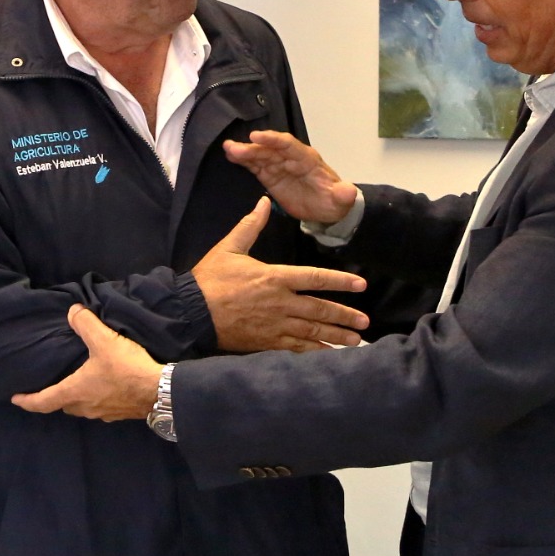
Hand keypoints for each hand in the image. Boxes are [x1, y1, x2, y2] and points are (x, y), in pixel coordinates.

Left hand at [12, 305, 161, 419]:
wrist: (161, 391)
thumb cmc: (127, 368)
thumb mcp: (104, 341)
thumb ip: (85, 324)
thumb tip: (72, 311)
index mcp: (76, 391)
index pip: (44, 401)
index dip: (28, 401)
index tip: (16, 399)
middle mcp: (86, 407)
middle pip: (64, 405)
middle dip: (56, 397)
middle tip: (51, 385)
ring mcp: (104, 414)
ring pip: (83, 407)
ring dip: (78, 398)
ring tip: (79, 383)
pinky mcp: (120, 414)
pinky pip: (101, 408)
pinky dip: (97, 398)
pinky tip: (106, 387)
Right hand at [194, 198, 368, 351]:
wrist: (190, 313)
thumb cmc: (209, 279)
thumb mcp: (229, 247)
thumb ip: (251, 225)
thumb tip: (263, 201)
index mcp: (274, 277)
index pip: (315, 278)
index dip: (340, 281)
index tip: (361, 285)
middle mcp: (280, 303)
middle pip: (320, 309)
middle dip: (345, 315)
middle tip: (365, 321)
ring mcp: (275, 325)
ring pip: (313, 331)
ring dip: (336, 335)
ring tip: (356, 340)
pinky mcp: (266, 342)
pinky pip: (296, 348)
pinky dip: (315, 351)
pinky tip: (329, 354)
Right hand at [223, 130, 357, 224]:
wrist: (328, 209)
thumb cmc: (334, 201)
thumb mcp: (341, 199)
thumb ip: (343, 194)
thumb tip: (349, 192)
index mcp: (307, 159)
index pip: (288, 146)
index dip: (272, 140)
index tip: (256, 137)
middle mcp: (291, 159)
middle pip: (270, 150)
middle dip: (252, 148)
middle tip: (233, 147)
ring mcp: (280, 167)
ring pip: (260, 156)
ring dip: (244, 153)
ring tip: (227, 149)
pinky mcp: (271, 177)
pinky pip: (256, 166)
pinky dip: (244, 162)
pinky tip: (231, 157)